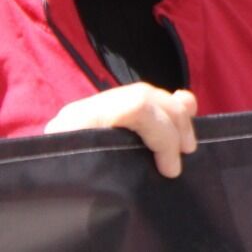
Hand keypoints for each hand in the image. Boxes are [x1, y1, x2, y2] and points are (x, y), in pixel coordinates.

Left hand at [45, 84, 198, 177]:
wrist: (33, 189)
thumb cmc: (59, 184)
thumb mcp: (84, 177)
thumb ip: (115, 165)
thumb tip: (160, 164)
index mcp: (80, 120)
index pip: (136, 107)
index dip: (163, 133)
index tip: (171, 168)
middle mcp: (87, 106)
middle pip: (145, 96)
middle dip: (175, 123)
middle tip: (185, 154)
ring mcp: (94, 106)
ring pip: (146, 93)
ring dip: (176, 114)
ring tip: (187, 141)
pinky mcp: (102, 112)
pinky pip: (140, 97)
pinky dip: (166, 103)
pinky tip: (184, 110)